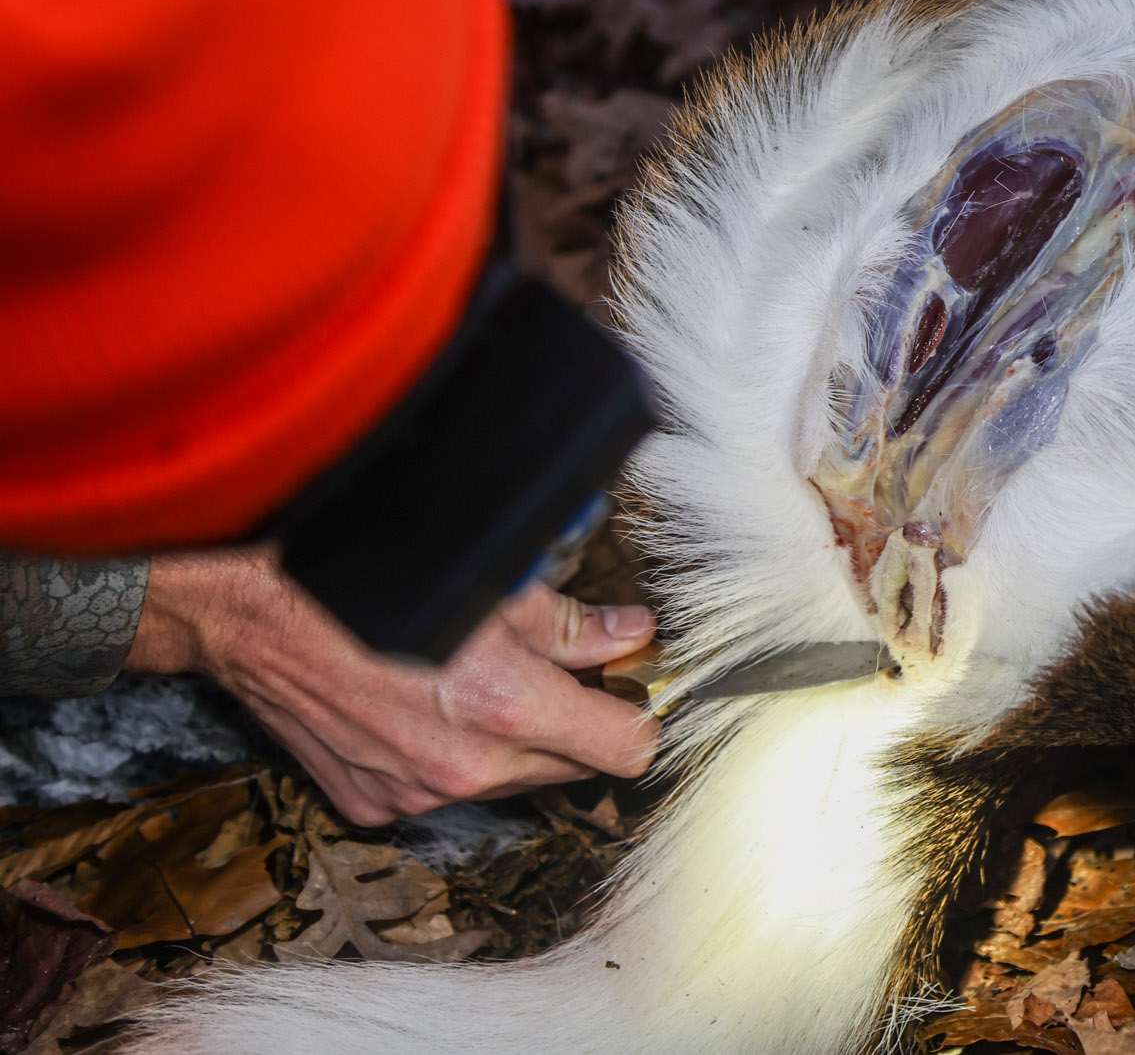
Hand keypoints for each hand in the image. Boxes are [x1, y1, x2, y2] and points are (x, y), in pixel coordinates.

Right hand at [128, 546, 660, 825]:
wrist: (247, 610)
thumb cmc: (363, 578)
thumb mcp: (487, 583)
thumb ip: (569, 623)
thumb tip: (628, 633)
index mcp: (503, 707)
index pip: (624, 748)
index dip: (639, 715)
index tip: (636, 692)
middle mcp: (463, 765)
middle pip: (572, 768)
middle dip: (580, 724)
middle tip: (563, 672)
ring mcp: (414, 794)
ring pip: (510, 781)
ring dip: (514, 741)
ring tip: (479, 680)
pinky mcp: (373, 804)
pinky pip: (441, 791)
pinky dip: (449, 755)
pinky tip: (423, 705)